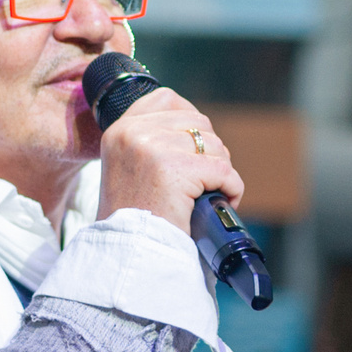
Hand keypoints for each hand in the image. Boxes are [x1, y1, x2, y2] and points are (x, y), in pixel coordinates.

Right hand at [97, 87, 242, 230]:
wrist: (129, 253)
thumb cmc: (133, 218)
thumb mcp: (127, 168)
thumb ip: (149, 142)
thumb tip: (193, 129)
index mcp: (120, 130)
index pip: (166, 98)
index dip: (189, 119)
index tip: (194, 147)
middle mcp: (133, 133)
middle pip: (198, 122)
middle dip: (209, 151)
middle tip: (203, 181)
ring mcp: (153, 148)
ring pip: (214, 145)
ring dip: (220, 171)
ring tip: (207, 194)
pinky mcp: (177, 169)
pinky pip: (225, 170)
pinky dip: (232, 188)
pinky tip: (221, 202)